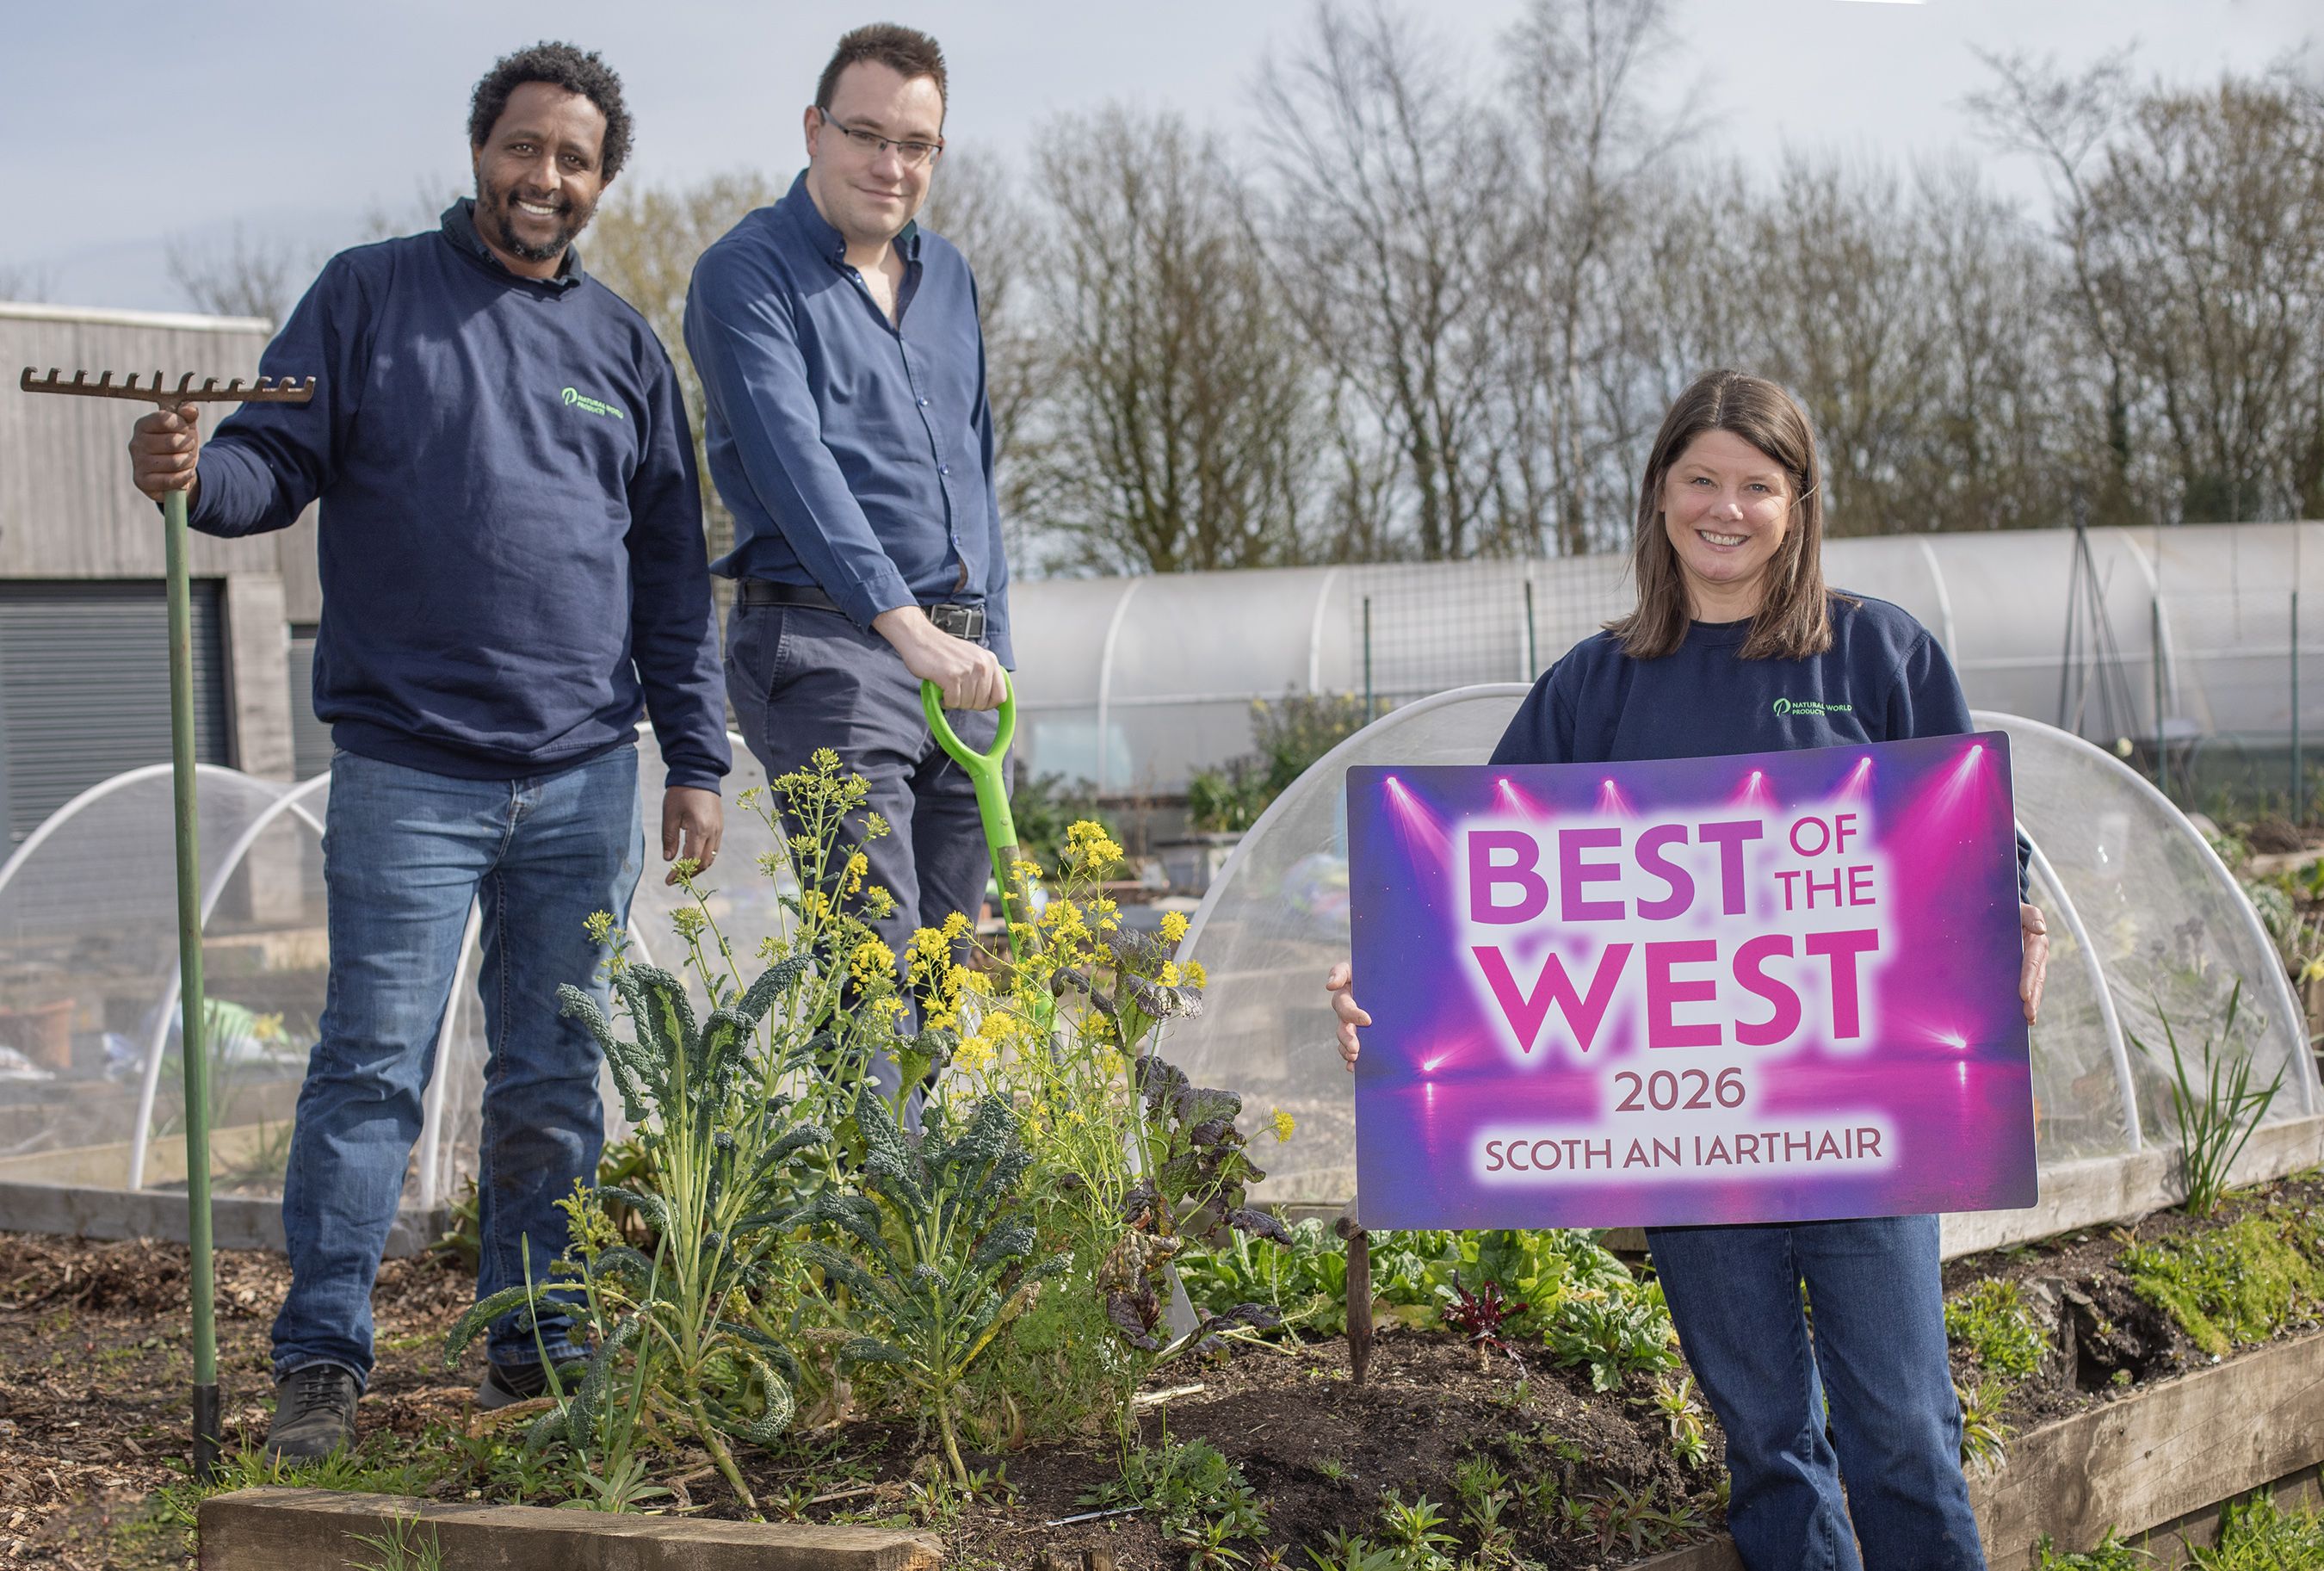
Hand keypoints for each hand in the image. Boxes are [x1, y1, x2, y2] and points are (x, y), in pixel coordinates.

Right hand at [129, 403, 201, 504]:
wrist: (178, 472)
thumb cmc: (180, 445)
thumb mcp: (186, 427)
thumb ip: (188, 414)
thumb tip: (190, 409)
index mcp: (143, 425)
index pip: (165, 419)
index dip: (182, 426)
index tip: (185, 431)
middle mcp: (135, 443)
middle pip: (173, 442)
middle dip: (188, 447)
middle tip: (187, 449)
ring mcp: (137, 463)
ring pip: (175, 462)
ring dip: (188, 463)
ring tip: (185, 462)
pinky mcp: (142, 481)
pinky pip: (171, 480)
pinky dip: (184, 478)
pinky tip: (185, 474)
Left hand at [661, 787, 723, 885]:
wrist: (699, 774)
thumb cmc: (681, 793)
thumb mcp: (670, 815)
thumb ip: (669, 838)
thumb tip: (669, 859)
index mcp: (700, 829)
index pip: (691, 859)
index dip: (680, 873)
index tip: (669, 880)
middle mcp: (713, 833)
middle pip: (704, 863)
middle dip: (689, 874)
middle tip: (675, 878)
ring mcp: (719, 830)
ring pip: (711, 858)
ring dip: (697, 867)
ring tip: (682, 871)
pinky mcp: (720, 827)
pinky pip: (714, 849)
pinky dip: (704, 858)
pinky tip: (692, 858)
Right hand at [875, 605, 1006, 710]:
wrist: (920, 638)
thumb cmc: (943, 650)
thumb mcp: (972, 657)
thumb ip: (984, 674)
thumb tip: (992, 701)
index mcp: (990, 660)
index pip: (1000, 695)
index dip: (988, 705)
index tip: (978, 704)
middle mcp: (982, 665)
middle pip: (982, 703)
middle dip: (967, 703)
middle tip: (956, 693)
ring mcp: (967, 671)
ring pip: (967, 704)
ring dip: (955, 701)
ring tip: (947, 688)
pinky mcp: (952, 677)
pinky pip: (953, 702)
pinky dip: (945, 701)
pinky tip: (941, 691)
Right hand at [1326, 961, 1369, 1071]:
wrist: (1381, 975)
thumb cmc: (1368, 968)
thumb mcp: (1353, 966)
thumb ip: (1340, 972)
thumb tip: (1330, 986)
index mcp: (1345, 995)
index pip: (1345, 1006)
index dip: (1353, 1014)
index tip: (1368, 1021)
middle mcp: (1346, 1012)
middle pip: (1342, 1028)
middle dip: (1347, 1039)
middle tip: (1355, 1048)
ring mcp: (1352, 1024)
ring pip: (1345, 1040)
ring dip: (1347, 1050)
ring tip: (1354, 1057)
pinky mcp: (1360, 1033)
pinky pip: (1351, 1049)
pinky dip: (1350, 1059)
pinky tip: (1354, 1067)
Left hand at [2020, 902, 2049, 1025]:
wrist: (2005, 912)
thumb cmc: (2011, 911)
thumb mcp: (2020, 909)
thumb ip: (2030, 915)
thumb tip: (2040, 929)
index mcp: (2036, 943)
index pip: (2032, 964)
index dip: (2028, 979)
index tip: (2023, 995)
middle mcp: (2038, 956)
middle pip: (2036, 980)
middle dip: (2033, 998)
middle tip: (2028, 1015)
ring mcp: (2033, 965)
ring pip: (2035, 987)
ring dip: (2033, 1003)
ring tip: (2028, 1020)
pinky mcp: (2026, 970)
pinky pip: (2028, 986)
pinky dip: (2027, 1001)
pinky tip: (2023, 1017)